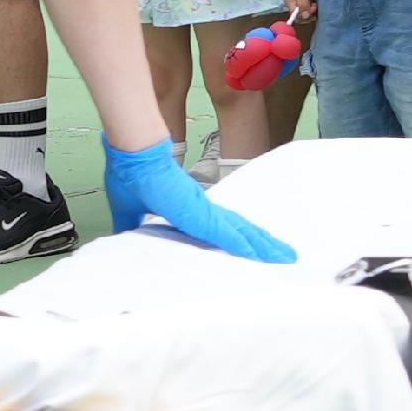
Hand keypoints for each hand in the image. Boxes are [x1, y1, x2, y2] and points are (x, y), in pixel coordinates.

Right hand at [105, 140, 295, 262]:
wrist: (132, 154)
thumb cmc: (130, 175)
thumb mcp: (129, 211)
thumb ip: (132, 226)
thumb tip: (126, 237)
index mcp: (188, 209)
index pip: (219, 229)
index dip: (236, 240)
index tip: (251, 252)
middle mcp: (202, 209)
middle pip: (239, 230)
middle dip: (261, 244)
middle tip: (284, 256)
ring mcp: (203, 210)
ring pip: (240, 232)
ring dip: (262, 246)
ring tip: (285, 256)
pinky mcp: (199, 213)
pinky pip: (227, 234)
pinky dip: (244, 245)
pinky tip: (260, 255)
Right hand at [284, 0, 318, 21]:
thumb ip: (303, 5)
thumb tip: (305, 17)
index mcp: (290, 2)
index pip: (296, 15)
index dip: (304, 16)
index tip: (312, 10)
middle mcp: (295, 1)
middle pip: (302, 13)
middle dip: (309, 12)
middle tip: (316, 5)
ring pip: (307, 8)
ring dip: (313, 8)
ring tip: (318, 2)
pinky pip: (310, 2)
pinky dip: (314, 3)